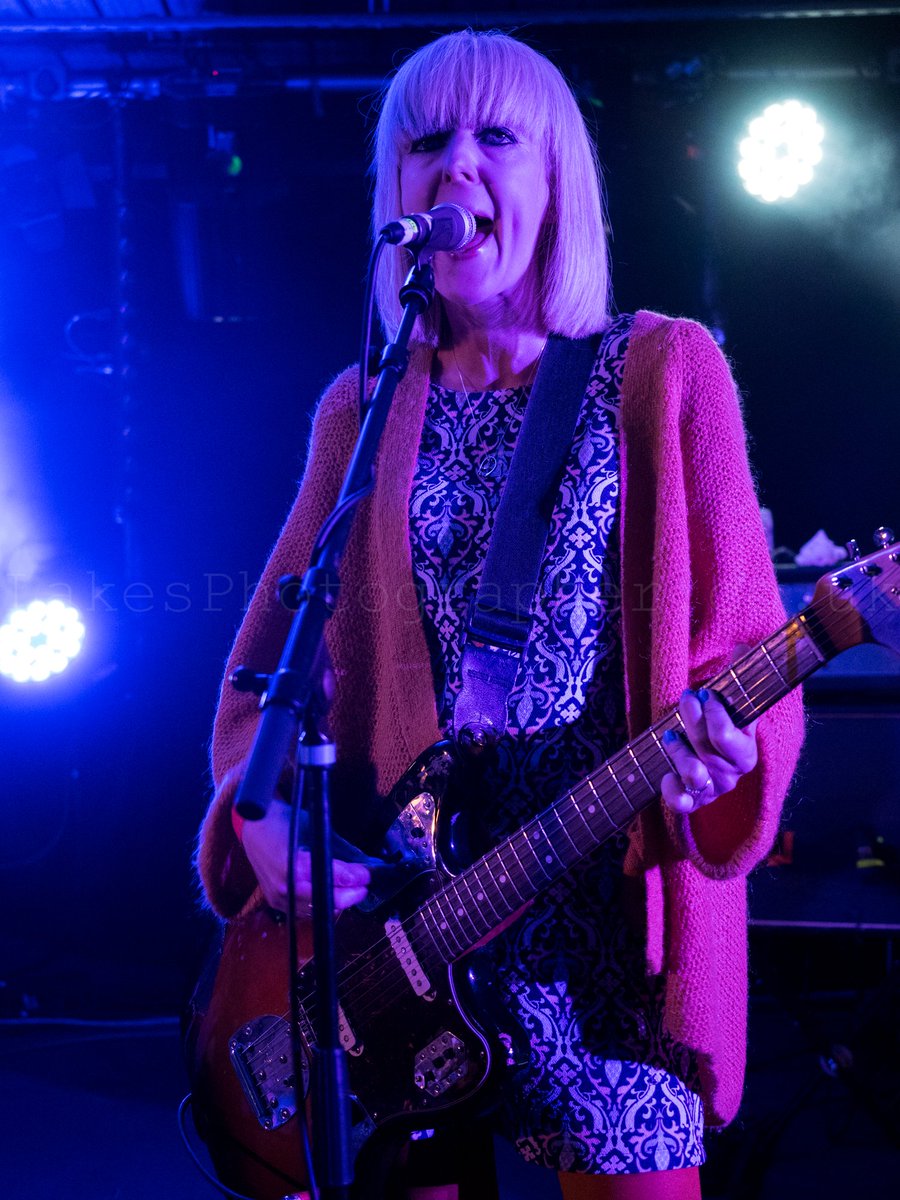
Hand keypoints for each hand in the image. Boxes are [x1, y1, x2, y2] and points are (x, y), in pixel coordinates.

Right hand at [241, 801, 370, 916]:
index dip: (355, 878)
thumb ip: (341, 849)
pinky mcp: (276, 903)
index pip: (332, 877)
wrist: (253, 828)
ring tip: (350, 889)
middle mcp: (285, 885)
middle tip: (363, 886)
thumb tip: (367, 863)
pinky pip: (305, 912)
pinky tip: (329, 894)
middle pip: (328, 901)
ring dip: (337, 902)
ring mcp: (279, 898)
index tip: (369, 875)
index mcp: (293, 864)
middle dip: (350, 895)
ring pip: (318, 911)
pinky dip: (320, 905)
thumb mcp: (316, 829)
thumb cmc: (285, 823)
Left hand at [660, 686, 758, 814]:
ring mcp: (711, 789)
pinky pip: (681, 802)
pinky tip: (667, 775)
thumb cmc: (721, 720)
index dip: (713, 712)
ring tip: (671, 734)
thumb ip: (741, 690)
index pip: (724, 736)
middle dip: (692, 717)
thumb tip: (746, 656)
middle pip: (704, 748)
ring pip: (693, 773)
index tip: (705, 693)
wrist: (709, 746)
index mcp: (746, 755)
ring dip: (678, 750)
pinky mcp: (692, 800)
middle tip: (687, 698)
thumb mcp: (736, 705)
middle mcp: (730, 776)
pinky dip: (671, 790)